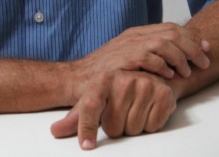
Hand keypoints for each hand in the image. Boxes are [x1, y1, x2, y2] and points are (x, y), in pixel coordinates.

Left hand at [51, 70, 176, 149]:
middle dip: (116, 127)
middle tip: (119, 113)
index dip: (87, 128)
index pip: (91, 106)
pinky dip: (150, 125)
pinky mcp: (164, 94)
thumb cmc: (116, 91)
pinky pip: (153, 127)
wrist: (147, 74)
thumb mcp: (94, 99)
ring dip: (133, 127)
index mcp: (103, 80)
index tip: (86, 145)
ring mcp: (145, 85)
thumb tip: (54, 131)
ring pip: (134, 130)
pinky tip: (148, 110)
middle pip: (114, 127)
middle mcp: (124, 79)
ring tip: (134, 110)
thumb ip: (75, 118)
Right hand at [75, 23, 209, 80]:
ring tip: (188, 72)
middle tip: (204, 62)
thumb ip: (149, 55)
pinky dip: (162, 65)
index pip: (170, 28)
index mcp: (137, 33)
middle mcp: (133, 36)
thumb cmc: (104, 72)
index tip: (206, 49)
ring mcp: (127, 46)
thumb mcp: (128, 58)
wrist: (77, 78)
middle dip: (192, 47)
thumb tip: (175, 59)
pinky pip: (148, 56)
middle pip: (171, 32)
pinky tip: (169, 76)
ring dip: (180, 57)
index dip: (191, 38)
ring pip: (163, 42)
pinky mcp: (121, 59)